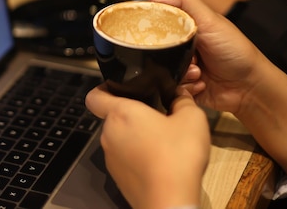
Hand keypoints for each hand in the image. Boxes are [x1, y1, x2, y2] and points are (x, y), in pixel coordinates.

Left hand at [85, 84, 209, 208]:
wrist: (169, 202)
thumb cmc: (177, 155)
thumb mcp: (191, 119)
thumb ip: (183, 100)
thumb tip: (179, 95)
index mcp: (120, 113)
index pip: (95, 95)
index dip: (104, 89)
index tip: (120, 89)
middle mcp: (109, 134)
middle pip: (114, 117)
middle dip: (133, 115)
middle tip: (158, 116)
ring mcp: (110, 158)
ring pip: (120, 139)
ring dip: (136, 137)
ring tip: (163, 142)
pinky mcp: (117, 177)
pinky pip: (125, 158)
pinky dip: (138, 157)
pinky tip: (160, 162)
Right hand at [149, 0, 286, 178]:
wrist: (250, 87)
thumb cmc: (236, 50)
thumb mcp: (211, 20)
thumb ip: (185, 1)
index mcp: (185, 26)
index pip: (158, 21)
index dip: (152, 26)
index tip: (152, 33)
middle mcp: (181, 45)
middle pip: (157, 48)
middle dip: (169, 55)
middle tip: (189, 56)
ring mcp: (182, 65)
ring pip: (162, 69)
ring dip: (180, 72)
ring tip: (198, 72)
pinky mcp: (183, 85)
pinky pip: (170, 87)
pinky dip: (185, 86)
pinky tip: (201, 83)